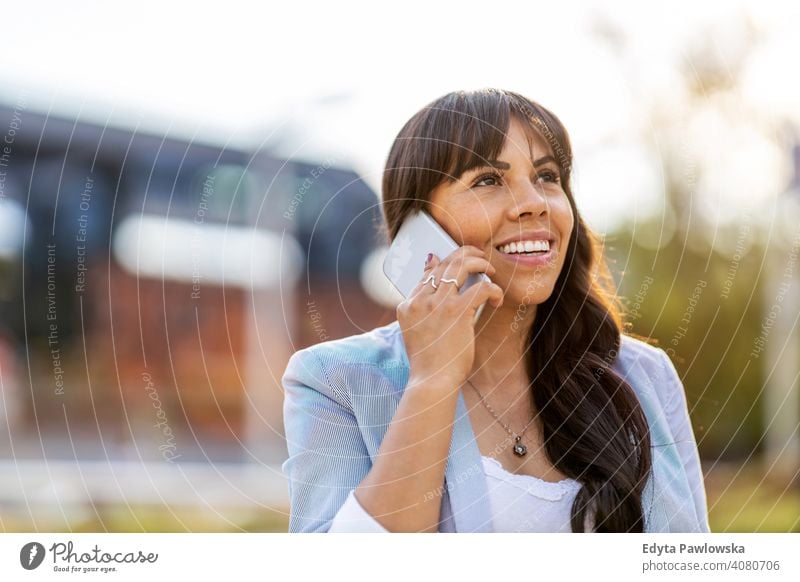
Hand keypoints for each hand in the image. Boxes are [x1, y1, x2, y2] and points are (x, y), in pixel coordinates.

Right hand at [396, 246, 503, 388]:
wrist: (432, 380)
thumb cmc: (429, 360)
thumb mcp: (417, 331)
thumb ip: (423, 307)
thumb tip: (433, 278)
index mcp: (407, 305)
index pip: (428, 272)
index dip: (446, 261)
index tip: (460, 262)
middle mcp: (420, 300)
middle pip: (445, 262)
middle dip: (466, 253)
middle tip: (480, 257)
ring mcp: (438, 304)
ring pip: (462, 266)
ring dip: (480, 263)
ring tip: (490, 269)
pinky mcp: (457, 311)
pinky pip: (481, 288)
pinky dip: (493, 289)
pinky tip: (497, 299)